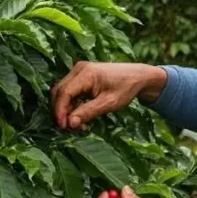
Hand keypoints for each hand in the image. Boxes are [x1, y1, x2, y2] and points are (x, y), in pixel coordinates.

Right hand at [51, 61, 166, 129]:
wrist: (137, 76)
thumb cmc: (126, 88)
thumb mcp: (109, 103)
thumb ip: (88, 112)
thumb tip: (70, 123)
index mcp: (86, 73)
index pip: (64, 92)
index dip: (59, 111)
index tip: (63, 127)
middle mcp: (79, 69)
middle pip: (59, 92)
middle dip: (62, 111)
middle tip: (73, 128)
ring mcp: (79, 71)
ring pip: (63, 92)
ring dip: (68, 110)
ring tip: (82, 124)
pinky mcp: (81, 75)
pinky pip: (70, 91)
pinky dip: (73, 105)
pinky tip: (83, 115)